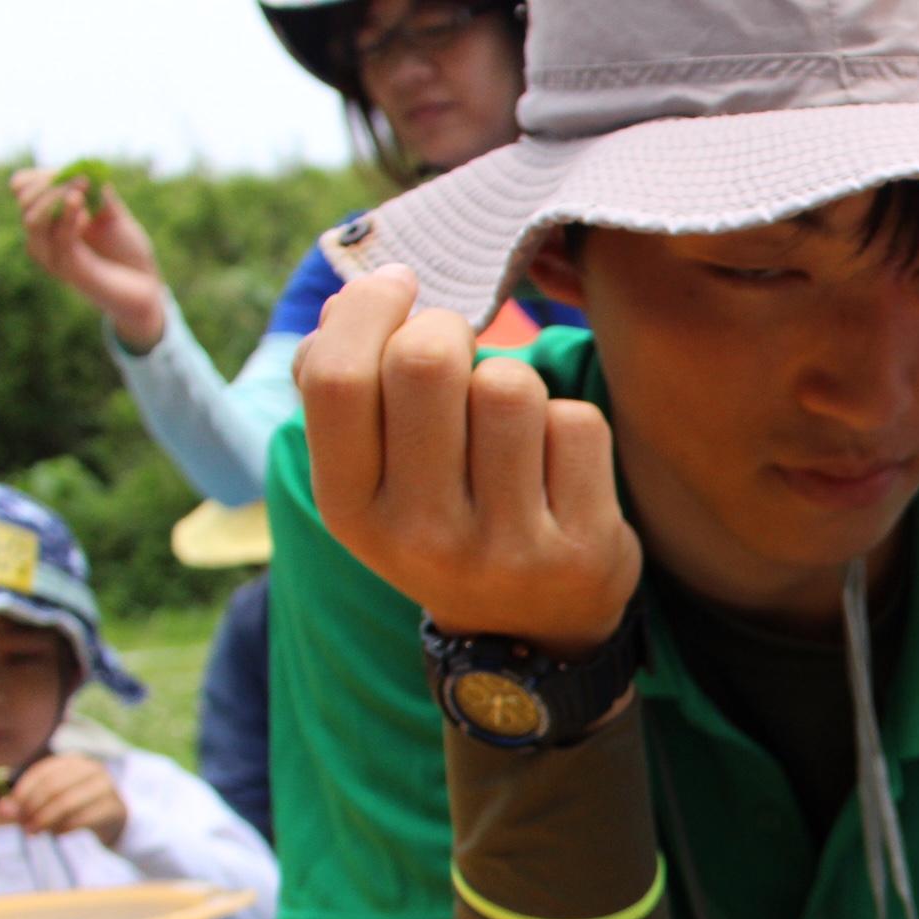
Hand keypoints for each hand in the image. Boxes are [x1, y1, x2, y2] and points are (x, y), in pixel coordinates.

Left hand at [0, 755, 127, 847]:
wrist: (115, 819)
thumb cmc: (76, 806)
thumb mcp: (50, 799)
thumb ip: (25, 802)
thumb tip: (2, 809)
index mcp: (73, 761)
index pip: (42, 773)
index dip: (23, 792)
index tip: (10, 811)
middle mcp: (92, 769)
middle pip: (53, 787)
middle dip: (33, 809)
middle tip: (23, 827)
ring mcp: (106, 787)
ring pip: (67, 803)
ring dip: (46, 820)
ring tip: (34, 832)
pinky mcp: (114, 807)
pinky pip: (83, 819)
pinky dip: (64, 828)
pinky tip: (56, 835)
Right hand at [9, 169, 166, 351]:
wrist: (146, 286)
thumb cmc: (127, 250)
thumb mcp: (113, 213)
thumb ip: (98, 192)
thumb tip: (86, 168)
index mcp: (47, 218)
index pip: (21, 186)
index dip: (42, 174)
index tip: (75, 172)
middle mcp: (42, 236)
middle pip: (23, 199)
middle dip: (49, 183)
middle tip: (80, 179)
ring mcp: (51, 254)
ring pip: (33, 219)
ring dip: (56, 197)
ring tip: (82, 188)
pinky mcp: (67, 269)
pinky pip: (59, 238)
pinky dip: (69, 217)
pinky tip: (83, 205)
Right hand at [296, 264, 641, 660]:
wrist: (530, 632)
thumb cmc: (442, 520)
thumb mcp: (373, 479)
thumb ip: (342, 391)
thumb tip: (355, 298)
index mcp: (351, 510)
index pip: (336, 379)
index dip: (367, 309)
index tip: (398, 287)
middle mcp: (421, 536)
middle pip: (426, 363)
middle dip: (448, 330)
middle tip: (459, 347)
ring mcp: (505, 548)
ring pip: (510, 386)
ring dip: (513, 380)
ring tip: (509, 420)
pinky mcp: (582, 547)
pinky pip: (576, 423)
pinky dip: (568, 425)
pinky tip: (555, 464)